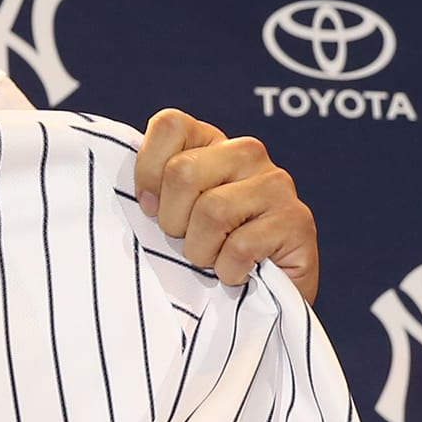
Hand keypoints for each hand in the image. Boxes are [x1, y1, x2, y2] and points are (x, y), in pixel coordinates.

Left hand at [133, 108, 318, 303]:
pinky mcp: (297, 220)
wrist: (262, 297)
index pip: (170, 124)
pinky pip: (240, 246)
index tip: (150, 206)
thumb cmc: (207, 251)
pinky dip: (228, 270)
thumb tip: (124, 187)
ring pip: (212, 211)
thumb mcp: (170, 213)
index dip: (148, 170)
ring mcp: (276, 184)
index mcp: (211, 142)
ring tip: (212, 259)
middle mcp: (247, 153)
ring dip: (201, 252)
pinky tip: (236, 272)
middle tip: (186, 240)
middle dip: (172, 220)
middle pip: (183, 172)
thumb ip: (152, 188)